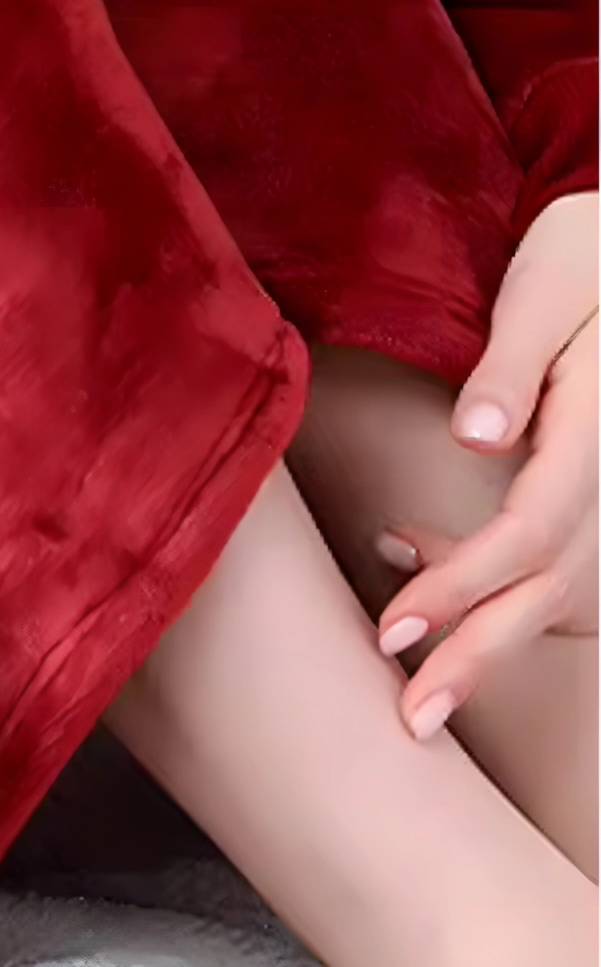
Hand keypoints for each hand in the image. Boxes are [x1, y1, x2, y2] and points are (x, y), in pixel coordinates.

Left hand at [374, 191, 596, 736]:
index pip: (528, 535)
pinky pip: (552, 548)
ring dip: (485, 632)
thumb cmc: (585, 254)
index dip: (462, 589)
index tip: (396, 632)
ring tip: (410, 674)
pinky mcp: (592, 479)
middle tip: (410, 722)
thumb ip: (510, 362)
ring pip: (555, 584)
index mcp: (595, 434)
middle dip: (478, 658)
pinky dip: (490, 572)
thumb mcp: (546, 289)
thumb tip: (478, 438)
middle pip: (546, 587)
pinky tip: (410, 553)